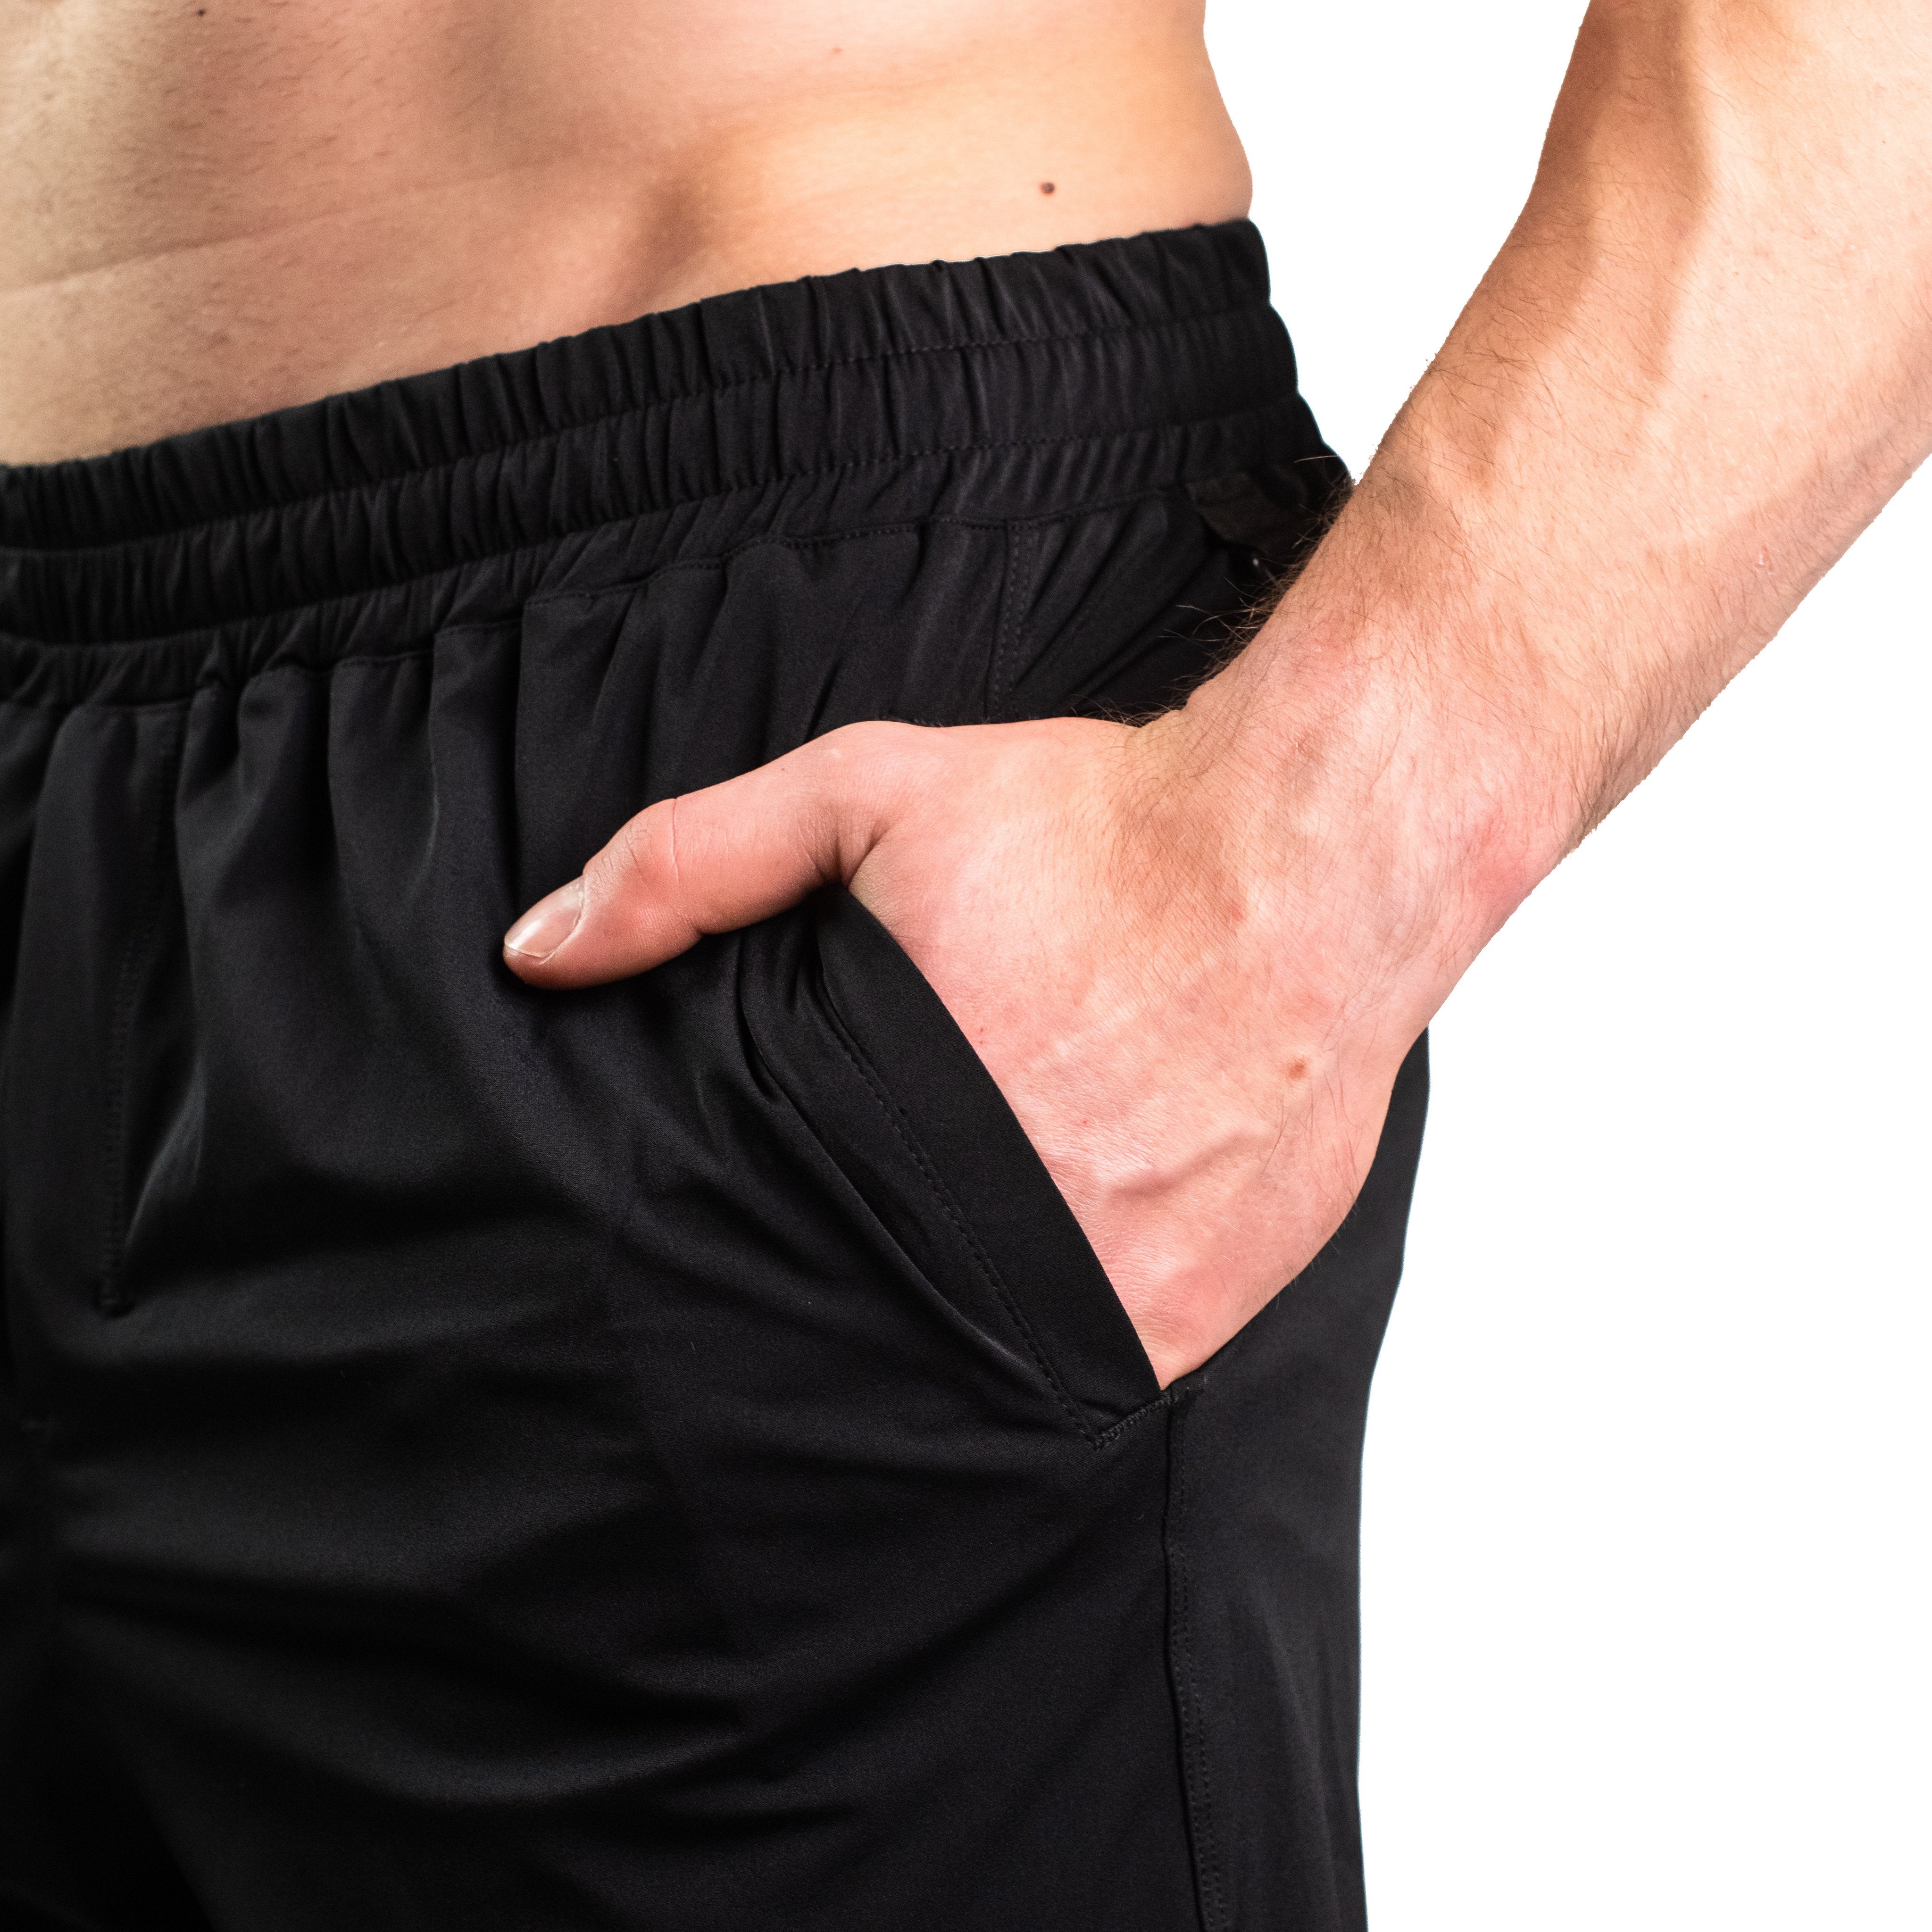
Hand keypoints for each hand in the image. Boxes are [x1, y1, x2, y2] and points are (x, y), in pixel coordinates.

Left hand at [500, 651, 1455, 1386]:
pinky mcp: (1204, 1317)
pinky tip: (1048, 1254)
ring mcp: (1123, 1302)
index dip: (737, 1291)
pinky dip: (1057, 1329)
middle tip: (826, 1272)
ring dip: (951, 1331)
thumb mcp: (870, 795)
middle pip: (878, 1339)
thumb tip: (538, 952)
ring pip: (988, 1373)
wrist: (1314, 852)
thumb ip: (694, 865)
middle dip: (840, 1313)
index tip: (710, 1291)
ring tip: (935, 1270)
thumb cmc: (1099, 825)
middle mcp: (1024, 1245)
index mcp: (915, 1133)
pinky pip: (1094, 1367)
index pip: (774, 1272)